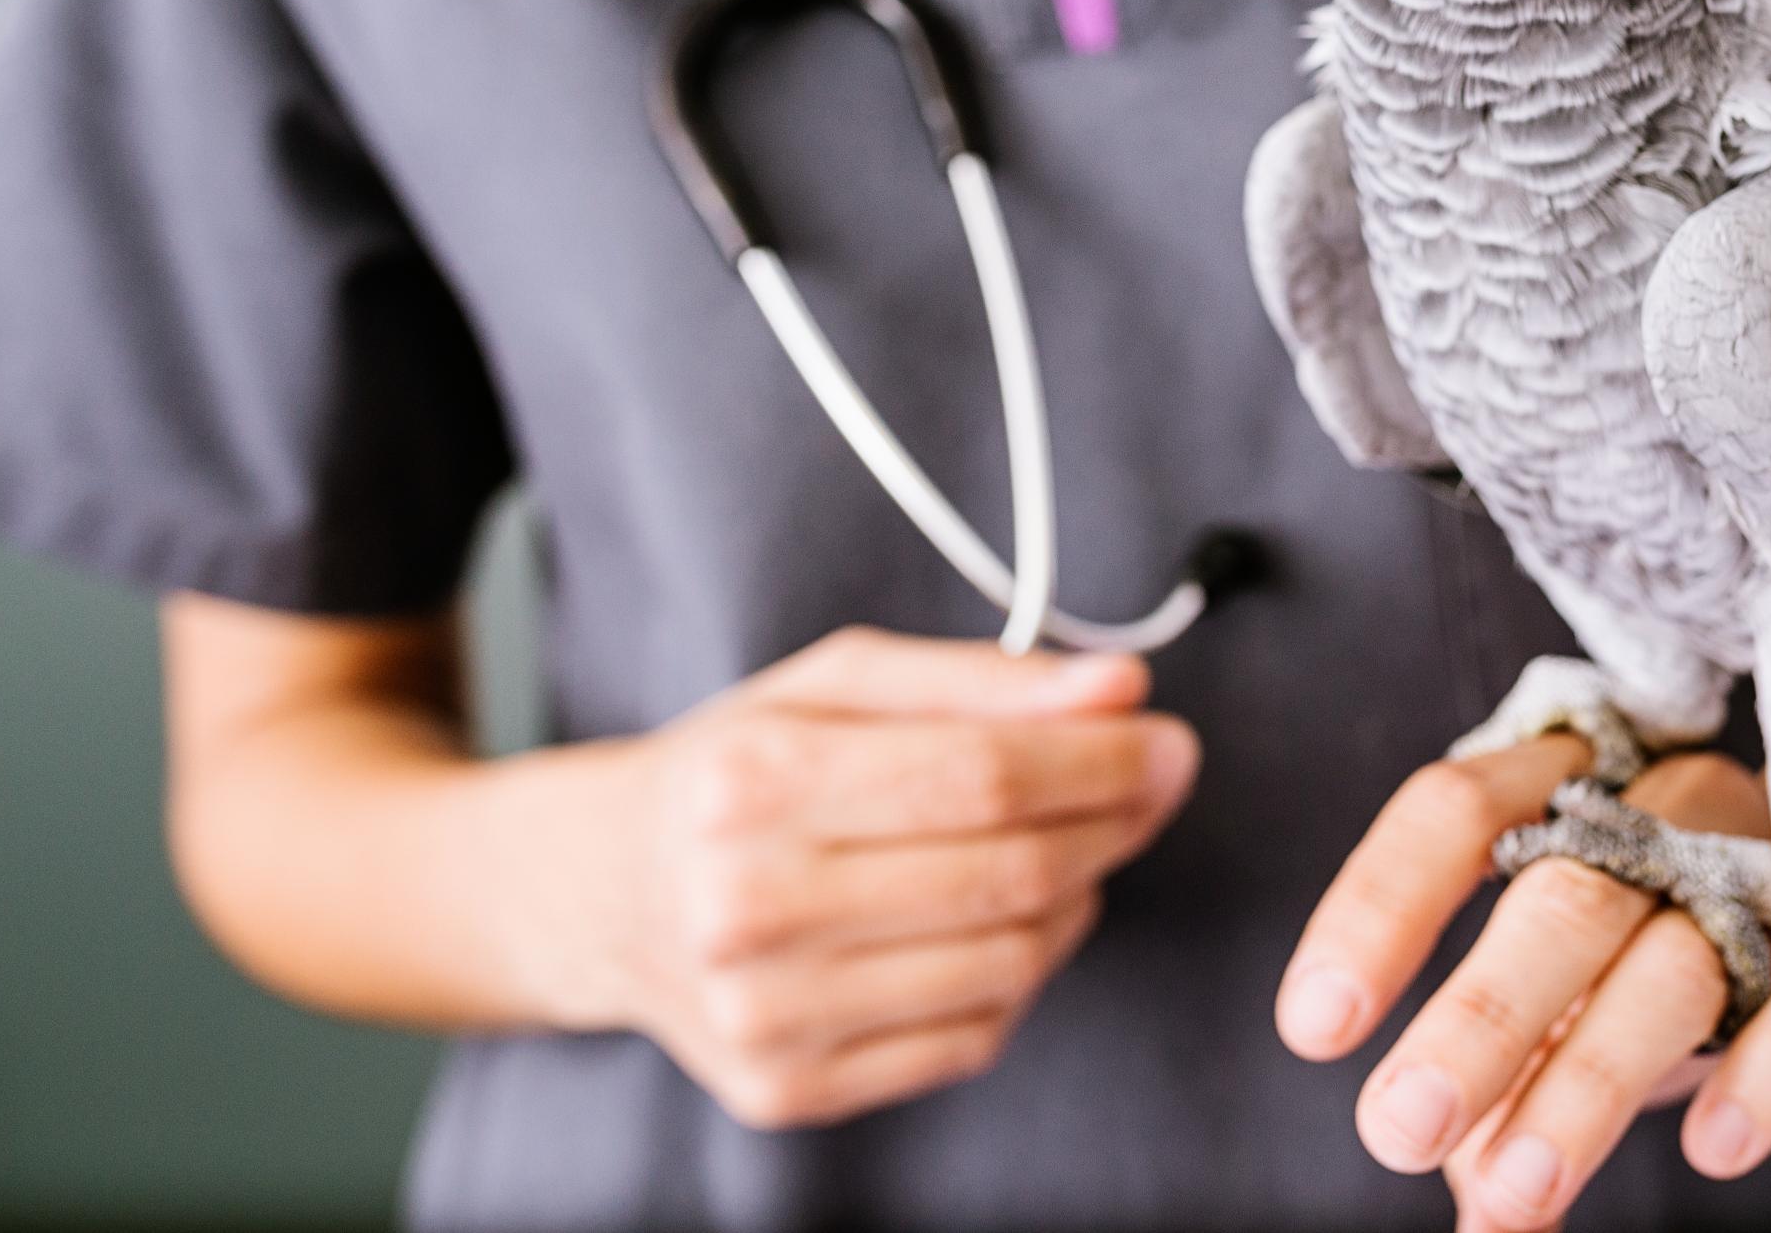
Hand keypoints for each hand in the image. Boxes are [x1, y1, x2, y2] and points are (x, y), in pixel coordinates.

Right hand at [576, 627, 1197, 1128]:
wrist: (605, 891)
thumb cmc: (737, 772)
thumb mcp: (836, 683)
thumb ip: (982, 679)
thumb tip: (1118, 688)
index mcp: (751, 781)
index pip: (980, 776)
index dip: (1100, 760)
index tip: (1165, 741)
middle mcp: (745, 905)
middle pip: (1004, 872)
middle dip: (1112, 822)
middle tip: (1151, 787)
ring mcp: (764, 1014)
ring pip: (1005, 963)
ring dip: (1077, 898)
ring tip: (1073, 851)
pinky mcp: (787, 1090)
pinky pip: (970, 1037)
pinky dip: (1021, 975)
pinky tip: (1007, 922)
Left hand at [1274, 738, 1770, 1230]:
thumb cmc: (1689, 932)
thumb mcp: (1586, 988)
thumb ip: (1517, 1076)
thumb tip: (1461, 1194)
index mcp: (1573, 786)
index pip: (1457, 813)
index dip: (1380, 908)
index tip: (1314, 1023)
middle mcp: (1665, 806)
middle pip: (1560, 892)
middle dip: (1475, 1022)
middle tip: (1396, 1129)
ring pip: (1672, 960)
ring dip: (1586, 1081)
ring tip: (1514, 1190)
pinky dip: (1765, 1074)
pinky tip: (1711, 1149)